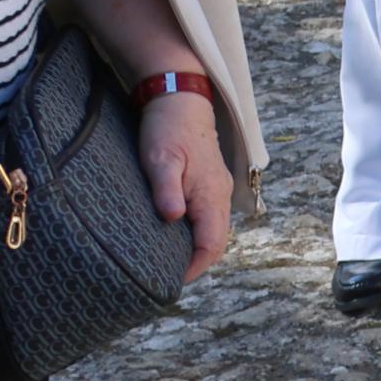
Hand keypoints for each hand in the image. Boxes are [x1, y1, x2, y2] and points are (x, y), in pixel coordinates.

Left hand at [136, 87, 233, 282]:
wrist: (181, 98)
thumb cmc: (168, 128)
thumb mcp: (161, 159)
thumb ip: (166, 189)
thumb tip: (172, 218)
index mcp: (211, 194)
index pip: (212, 244)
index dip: (195, 268)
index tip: (171, 283)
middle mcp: (219, 195)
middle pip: (215, 241)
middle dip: (195, 262)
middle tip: (164, 277)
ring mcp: (215, 188)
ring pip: (212, 229)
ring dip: (194, 247)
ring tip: (166, 260)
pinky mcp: (207, 182)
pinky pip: (206, 217)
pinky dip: (193, 232)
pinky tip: (172, 234)